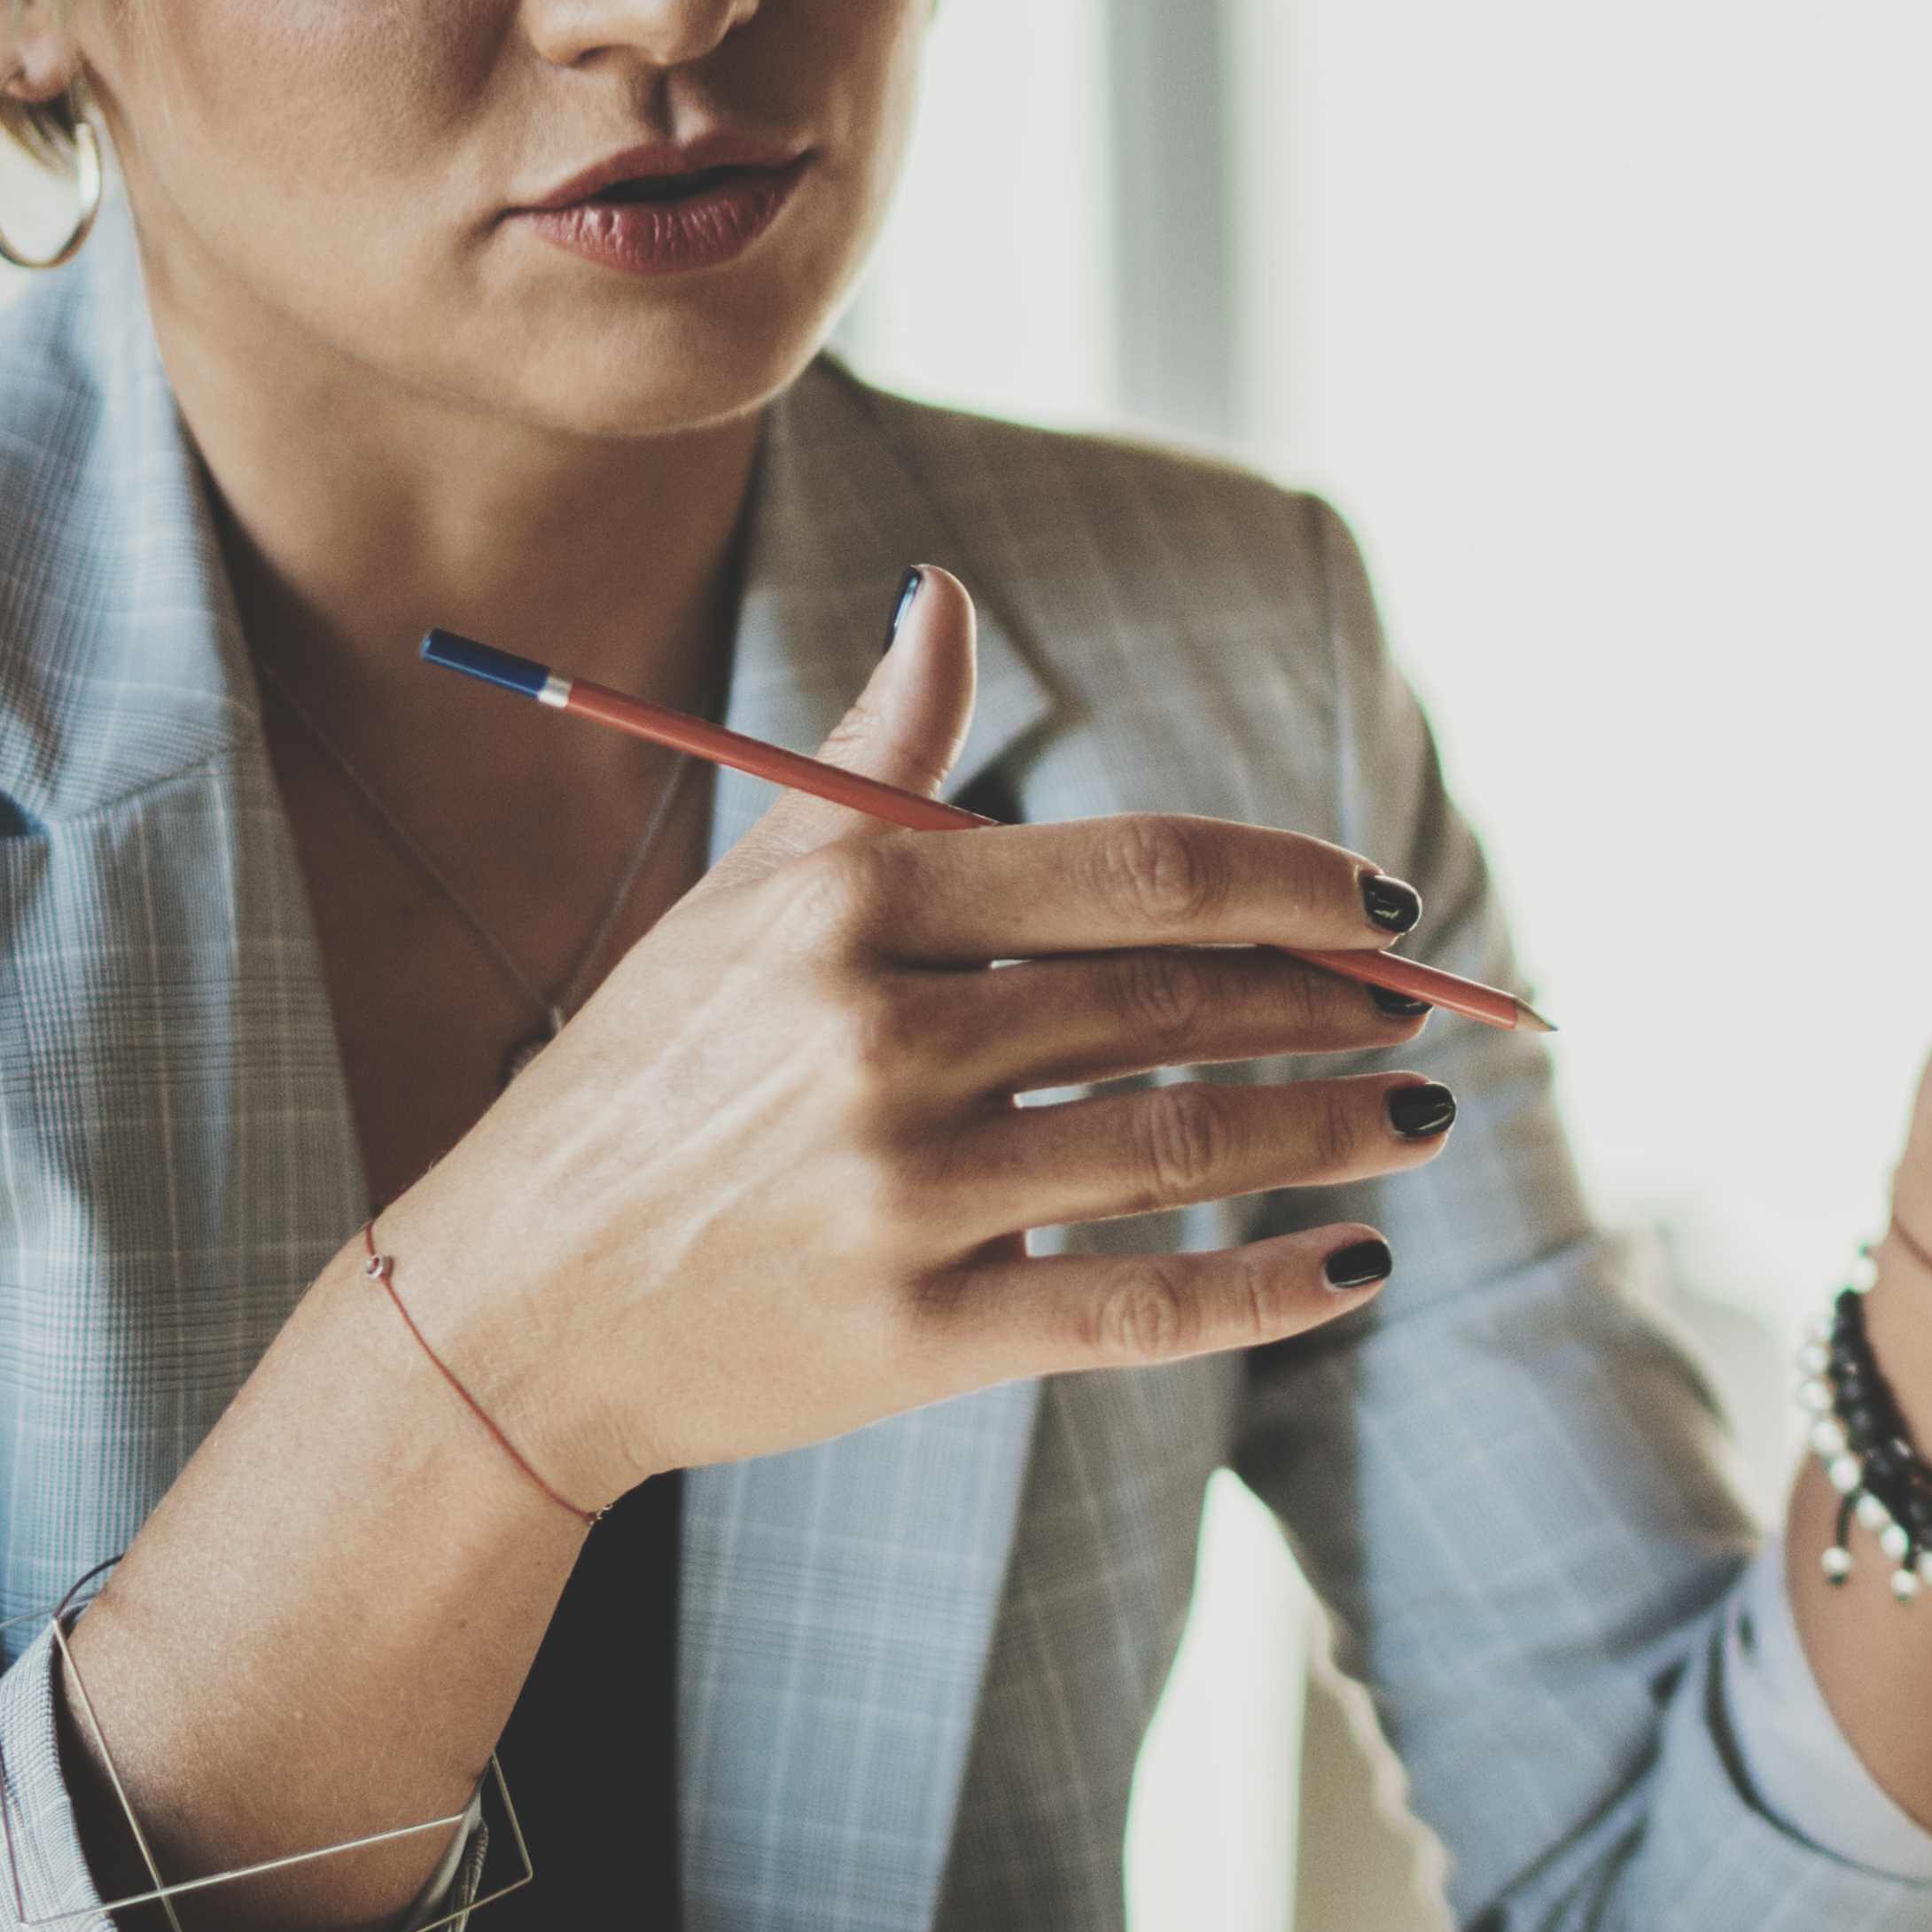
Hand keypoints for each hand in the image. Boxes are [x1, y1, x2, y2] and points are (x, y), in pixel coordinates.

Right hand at [377, 569, 1452, 1492]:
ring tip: (1422, 1119)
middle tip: (1421, 1011)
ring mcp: (900, 1196)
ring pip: (1182, 1149)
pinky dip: (1267, 1290)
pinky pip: (1136, 1309)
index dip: (1289, 883)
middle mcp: (878, 1044)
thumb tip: (946, 596)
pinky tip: (1356, 1263)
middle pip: (1176, 1005)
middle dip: (1330, 1005)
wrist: (509, 1306)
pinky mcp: (915, 1335)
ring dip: (1333, 1131)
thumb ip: (876, 757)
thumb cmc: (648, 1085)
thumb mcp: (746, 898)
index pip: (1137, 873)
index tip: (1379, 904)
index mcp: (852, 916)